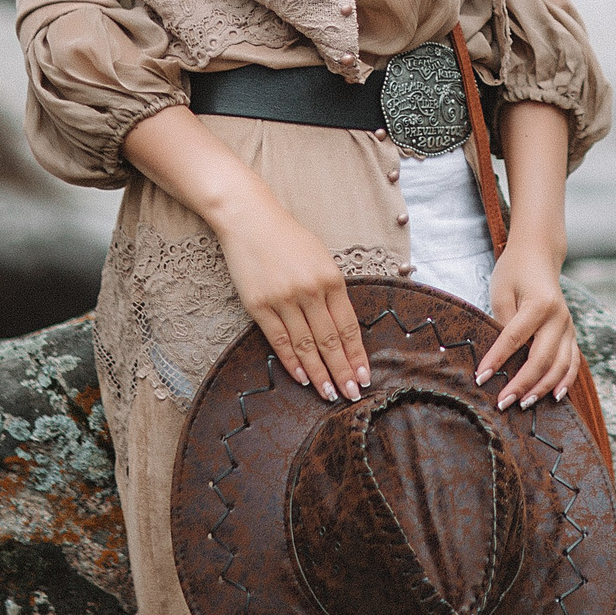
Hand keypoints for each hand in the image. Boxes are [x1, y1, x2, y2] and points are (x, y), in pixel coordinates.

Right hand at [216, 192, 370, 401]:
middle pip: (330, 341)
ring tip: (330, 394)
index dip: (357, 355)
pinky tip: (302, 378)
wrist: (251, 220)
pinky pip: (279, 340)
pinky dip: (292, 362)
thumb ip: (331, 291)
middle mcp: (310, 291)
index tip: (365, 376)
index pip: (348, 326)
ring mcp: (284, 299)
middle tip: (352, 394)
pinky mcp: (259, 305)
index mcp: (331, 278)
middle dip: (343, 371)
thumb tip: (341, 328)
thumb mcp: (321, 259)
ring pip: (306, 345)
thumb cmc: (288, 238)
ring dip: (320, 373)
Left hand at [477, 241, 577, 410]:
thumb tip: (499, 359)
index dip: (497, 360)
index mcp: (539, 304)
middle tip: (502, 403)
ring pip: (560, 365)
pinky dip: (566, 381)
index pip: (514, 339)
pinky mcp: (571, 333)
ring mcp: (568, 326)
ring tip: (524, 405)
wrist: (539, 255)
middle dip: (522, 384)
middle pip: (541, 358)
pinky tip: (556, 397)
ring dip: (543, 388)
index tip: (480, 378)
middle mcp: (559, 317)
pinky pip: (573, 362)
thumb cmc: (514, 271)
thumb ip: (503, 323)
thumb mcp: (501, 291)